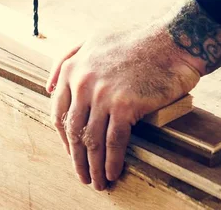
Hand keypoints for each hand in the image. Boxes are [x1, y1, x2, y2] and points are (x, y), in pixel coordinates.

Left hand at [46, 24, 201, 190]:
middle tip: (82, 175)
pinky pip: (113, 142)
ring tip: (97, 181)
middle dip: (76, 158)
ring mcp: (102, 94)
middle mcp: (83, 81)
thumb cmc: (136, 39)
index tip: (71, 151)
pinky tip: (113, 173)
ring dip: (93, 166)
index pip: (59, 111)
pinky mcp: (124, 105)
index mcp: (73, 67)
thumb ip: (70, 57)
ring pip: (91, 140)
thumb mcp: (94, 38)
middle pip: (73, 130)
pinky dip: (112, 162)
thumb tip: (50, 85)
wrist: (171, 40)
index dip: (64, 137)